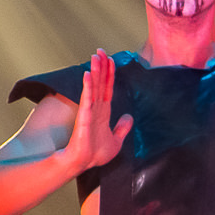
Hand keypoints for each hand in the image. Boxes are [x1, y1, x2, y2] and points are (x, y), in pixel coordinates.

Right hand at [66, 49, 133, 174]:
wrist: (85, 163)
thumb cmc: (96, 154)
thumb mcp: (117, 140)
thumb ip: (122, 128)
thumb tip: (129, 117)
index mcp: (104, 112)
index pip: (107, 88)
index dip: (109, 74)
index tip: (110, 60)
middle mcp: (96, 108)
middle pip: (100, 83)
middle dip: (101, 66)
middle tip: (100, 50)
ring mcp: (90, 111)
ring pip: (94, 86)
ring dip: (95, 71)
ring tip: (95, 56)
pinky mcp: (84, 117)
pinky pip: (87, 98)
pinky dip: (88, 86)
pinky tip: (89, 74)